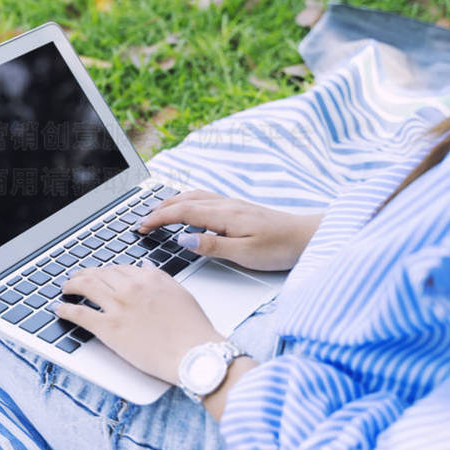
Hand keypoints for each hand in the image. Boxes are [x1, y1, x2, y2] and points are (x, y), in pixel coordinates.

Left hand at [55, 264, 222, 383]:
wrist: (194, 354)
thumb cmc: (192, 329)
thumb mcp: (180, 294)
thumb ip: (160, 278)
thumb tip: (145, 267)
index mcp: (148, 278)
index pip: (119, 268)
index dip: (106, 272)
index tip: (100, 276)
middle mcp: (130, 287)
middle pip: (99, 274)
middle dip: (85, 275)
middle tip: (77, 279)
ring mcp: (117, 306)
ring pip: (85, 286)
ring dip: (71, 286)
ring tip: (66, 289)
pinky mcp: (108, 328)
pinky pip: (80, 313)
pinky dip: (66, 310)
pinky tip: (60, 309)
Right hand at [137, 190, 322, 270]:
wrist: (308, 237)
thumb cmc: (280, 247)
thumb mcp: (245, 254)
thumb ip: (212, 246)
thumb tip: (184, 239)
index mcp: (223, 214)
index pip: (182, 213)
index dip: (158, 219)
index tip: (141, 227)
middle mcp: (226, 204)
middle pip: (184, 200)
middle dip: (159, 209)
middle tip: (142, 220)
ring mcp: (232, 203)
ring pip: (194, 196)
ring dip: (172, 202)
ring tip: (157, 211)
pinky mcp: (239, 207)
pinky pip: (205, 197)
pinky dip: (187, 200)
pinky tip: (188, 207)